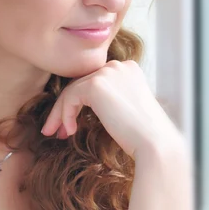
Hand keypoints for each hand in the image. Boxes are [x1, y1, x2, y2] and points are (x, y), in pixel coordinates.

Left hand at [41, 60, 182, 159]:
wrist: (154, 143)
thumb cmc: (141, 135)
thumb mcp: (124, 109)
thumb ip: (108, 99)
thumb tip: (78, 105)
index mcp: (127, 69)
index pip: (93, 81)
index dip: (78, 102)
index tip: (69, 124)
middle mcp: (117, 66)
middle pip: (80, 84)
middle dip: (64, 108)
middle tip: (55, 130)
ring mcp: (107, 72)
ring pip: (71, 90)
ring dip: (60, 114)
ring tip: (54, 133)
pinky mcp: (96, 84)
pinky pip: (70, 97)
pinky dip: (65, 115)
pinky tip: (70, 131)